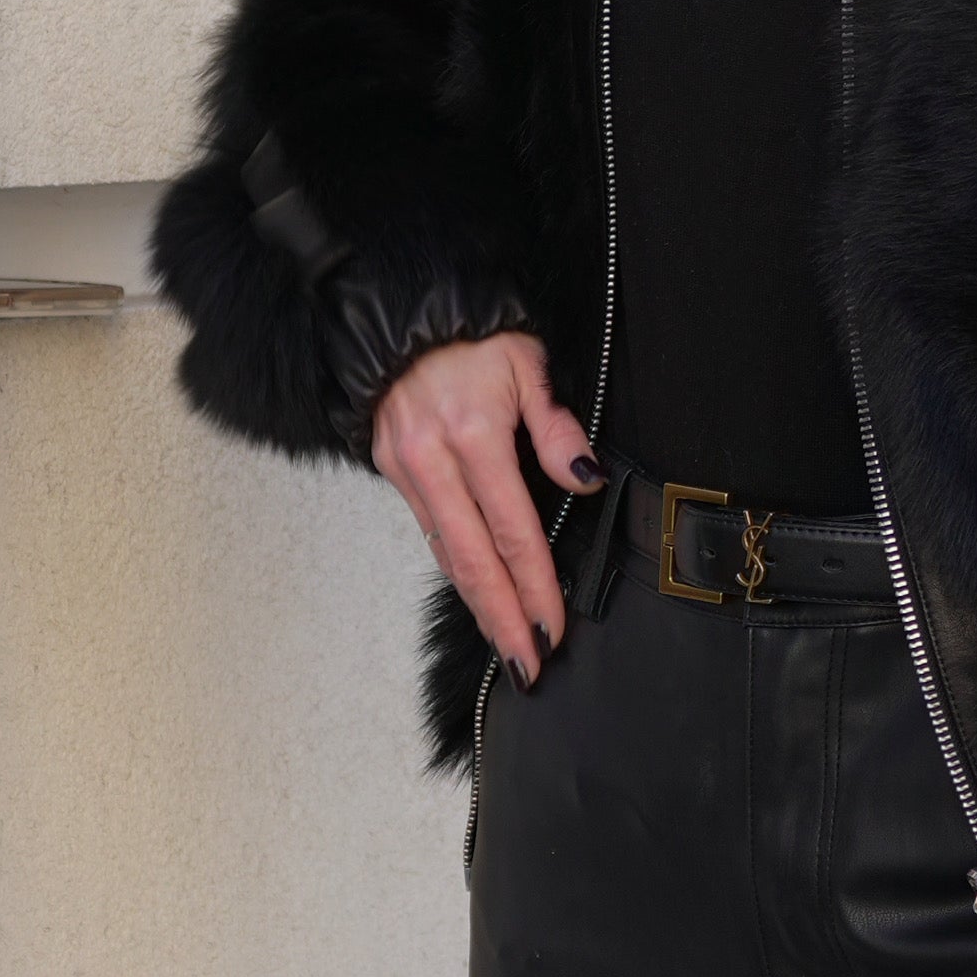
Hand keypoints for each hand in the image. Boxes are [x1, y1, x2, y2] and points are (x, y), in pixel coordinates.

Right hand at [370, 333, 600, 688]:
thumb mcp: (527, 364)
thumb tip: (586, 480)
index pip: (513, 530)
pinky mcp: (390, 468)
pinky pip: (429, 530)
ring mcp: (406, 467)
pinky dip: (456, 566)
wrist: (397, 312)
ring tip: (509, 642)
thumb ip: (556, 429)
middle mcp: (433, 458)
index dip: (535, 585)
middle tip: (527, 664)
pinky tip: (478, 592)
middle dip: (503, 619)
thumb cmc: (473, 332)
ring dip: (478, 603)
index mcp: (473, 433)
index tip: (553, 627)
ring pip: (447, 552)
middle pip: (473, 560)